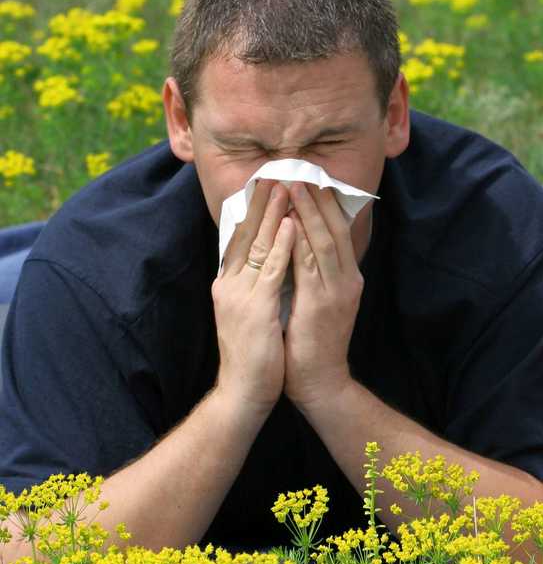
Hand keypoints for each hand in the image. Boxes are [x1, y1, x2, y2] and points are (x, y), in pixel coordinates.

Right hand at [212, 180, 292, 413]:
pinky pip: (271, 270)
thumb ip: (257, 284)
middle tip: (277, 170)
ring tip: (288, 185)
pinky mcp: (255, 309)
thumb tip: (271, 259)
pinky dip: (282, 245)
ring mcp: (240, 295)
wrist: (245, 392)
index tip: (267, 182)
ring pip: (258, 244)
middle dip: (264, 202)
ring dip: (275, 213)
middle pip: (246, 233)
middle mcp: (229, 284)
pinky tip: (293, 224)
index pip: (240, 237)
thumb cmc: (255, 353)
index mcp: (228, 284)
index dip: (254, 209)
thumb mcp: (252, 311)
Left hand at [282, 183, 363, 408]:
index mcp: (347, 278)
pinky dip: (300, 240)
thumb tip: (299, 245)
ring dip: (308, 212)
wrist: (321, 382)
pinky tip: (289, 222)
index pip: (339, 232)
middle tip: (303, 171)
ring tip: (294, 186)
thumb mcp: (321, 302)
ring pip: (324, 240)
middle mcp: (347, 280)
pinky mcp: (322, 303)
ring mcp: (337, 291)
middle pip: (335, 229)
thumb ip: (315, 274)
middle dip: (318, 199)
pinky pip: (310, 265)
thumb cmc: (314, 343)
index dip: (326, 205)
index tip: (312, 179)